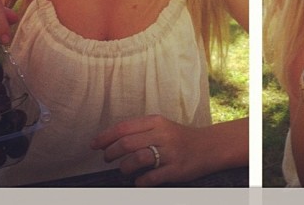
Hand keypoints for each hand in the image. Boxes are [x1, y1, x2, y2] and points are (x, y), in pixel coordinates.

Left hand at [91, 114, 215, 186]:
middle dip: (111, 153)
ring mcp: (170, 152)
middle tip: (107, 159)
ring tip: (124, 170)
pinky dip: (140, 181)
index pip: (124, 127)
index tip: (94, 145)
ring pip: (137, 159)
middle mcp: (163, 134)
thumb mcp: (161, 127)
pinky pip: (151, 178)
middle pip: (127, 143)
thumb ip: (139, 131)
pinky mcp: (176, 169)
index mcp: (156, 121)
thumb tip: (110, 141)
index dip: (106, 137)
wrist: (209, 147)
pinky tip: (139, 180)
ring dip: (124, 167)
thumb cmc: (179, 138)